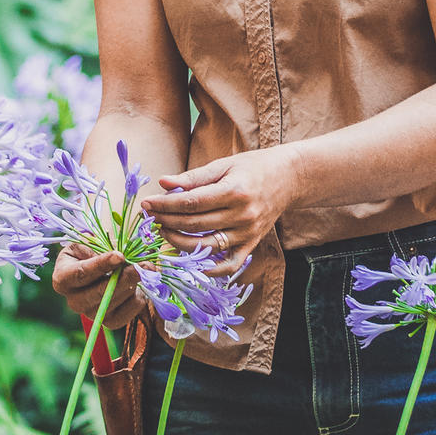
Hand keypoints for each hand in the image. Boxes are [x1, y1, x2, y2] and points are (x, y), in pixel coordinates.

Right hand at [53, 243, 143, 329]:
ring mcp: (91, 314)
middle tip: (143, 266)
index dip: (100, 265)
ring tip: (145, 269)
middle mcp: (74, 301)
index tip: (120, 256)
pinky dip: (137, 299)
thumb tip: (118, 258)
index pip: (81, 274)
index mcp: (63, 278)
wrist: (99, 267)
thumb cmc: (92, 251)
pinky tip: (139, 285)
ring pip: (114, 302)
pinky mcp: (109, 322)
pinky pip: (126, 315)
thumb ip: (99, 249)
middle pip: (99, 293)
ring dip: (133, 285)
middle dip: (124, 278)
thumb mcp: (89, 244)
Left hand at [144, 147, 300, 267]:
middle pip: (195, 224)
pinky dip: (210, 269)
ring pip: (206, 246)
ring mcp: (248, 233)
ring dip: (179, 243)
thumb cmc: (253, 167)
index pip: (191, 202)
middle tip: (150, 216)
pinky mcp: (252, 244)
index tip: (147, 203)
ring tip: (163, 231)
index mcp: (234, 190)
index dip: (166, 204)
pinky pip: (229, 264)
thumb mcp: (224, 165)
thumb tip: (163, 183)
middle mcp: (242, 214)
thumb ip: (193, 177)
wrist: (288, 178)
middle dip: (167, 221)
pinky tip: (191, 263)